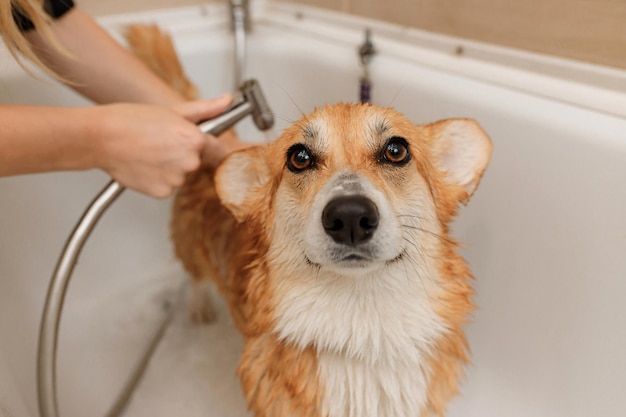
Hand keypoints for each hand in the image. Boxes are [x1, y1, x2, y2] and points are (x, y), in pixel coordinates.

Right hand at [93, 95, 231, 197]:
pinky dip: (157, 179)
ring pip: (179, 174)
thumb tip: (226, 101)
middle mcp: (190, 161)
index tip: (176, 137)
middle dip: (179, 153)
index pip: (206, 144)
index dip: (190, 140)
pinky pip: (166, 186)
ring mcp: (176, 179)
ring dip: (168, 167)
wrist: (100, 137)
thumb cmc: (131, 120)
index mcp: (195, 140)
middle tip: (157, 142)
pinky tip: (143, 165)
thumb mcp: (173, 110)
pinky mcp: (162, 192)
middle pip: (193, 160)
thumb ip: (205, 109)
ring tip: (147, 152)